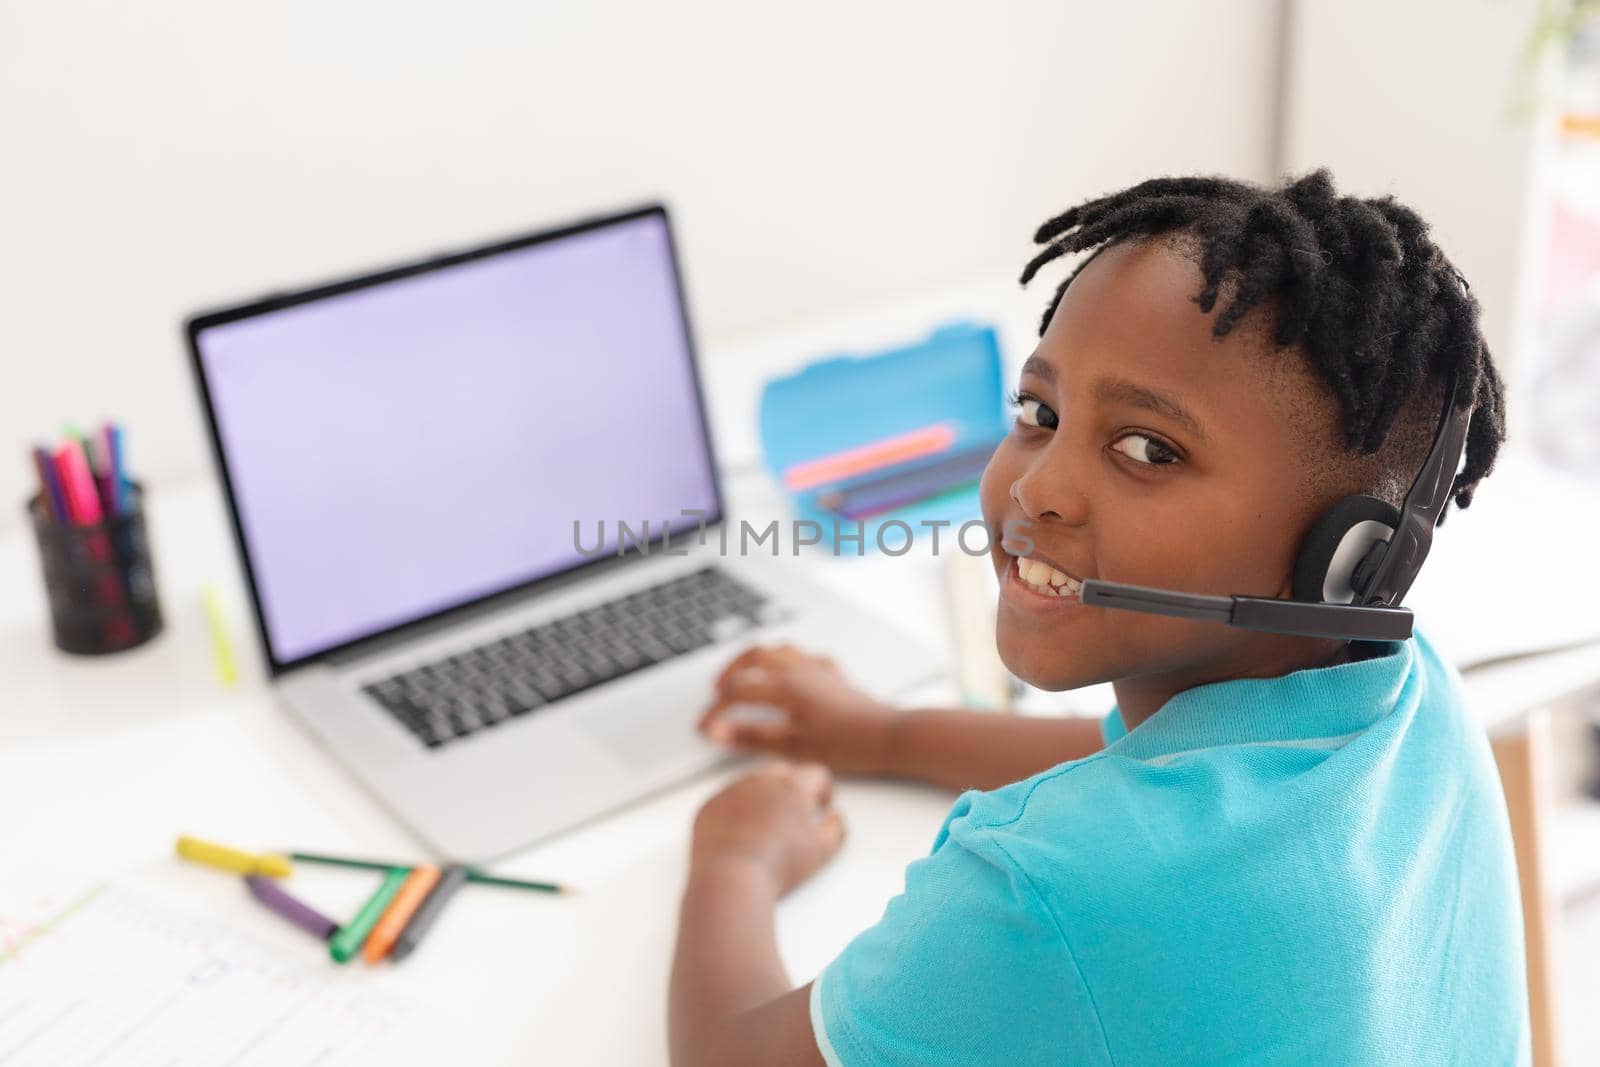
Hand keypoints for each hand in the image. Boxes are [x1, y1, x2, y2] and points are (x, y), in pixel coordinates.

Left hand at [690, 761, 844, 896]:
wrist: (730, 878)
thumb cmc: (779, 865)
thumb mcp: (821, 851)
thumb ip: (836, 828)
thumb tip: (835, 817)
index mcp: (791, 786)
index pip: (815, 774)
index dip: (823, 788)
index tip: (822, 803)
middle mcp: (760, 781)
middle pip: (782, 772)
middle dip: (793, 785)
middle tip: (796, 810)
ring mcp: (731, 791)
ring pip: (752, 783)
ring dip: (763, 796)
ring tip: (768, 823)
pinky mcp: (709, 806)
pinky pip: (727, 800)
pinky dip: (736, 809)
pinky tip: (741, 833)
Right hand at [697, 644, 897, 775]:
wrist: (888, 735)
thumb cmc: (845, 744)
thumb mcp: (792, 747)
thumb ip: (751, 736)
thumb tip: (716, 731)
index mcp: (785, 685)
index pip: (738, 691)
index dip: (716, 709)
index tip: (703, 727)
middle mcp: (799, 668)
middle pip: (753, 656)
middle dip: (730, 671)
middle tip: (716, 690)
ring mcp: (817, 667)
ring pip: (776, 649)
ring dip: (754, 659)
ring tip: (743, 674)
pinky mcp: (832, 672)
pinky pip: (800, 654)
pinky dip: (782, 659)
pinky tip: (785, 672)